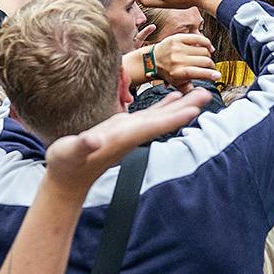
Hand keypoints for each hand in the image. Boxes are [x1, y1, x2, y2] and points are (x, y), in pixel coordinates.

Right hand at [43, 87, 212, 195]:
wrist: (67, 179)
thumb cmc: (66, 164)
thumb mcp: (69, 153)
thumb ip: (81, 146)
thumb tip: (92, 140)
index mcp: (122, 138)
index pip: (152, 127)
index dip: (172, 118)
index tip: (194, 111)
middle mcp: (131, 135)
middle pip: (164, 120)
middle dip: (186, 108)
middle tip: (207, 95)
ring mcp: (130, 132)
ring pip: (161, 116)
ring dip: (181, 105)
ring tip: (199, 93)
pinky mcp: (125, 129)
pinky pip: (151, 115)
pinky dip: (165, 106)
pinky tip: (175, 97)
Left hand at [149, 32, 220, 88]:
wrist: (152, 59)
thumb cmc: (167, 72)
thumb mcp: (176, 84)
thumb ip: (190, 89)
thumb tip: (203, 94)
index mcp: (178, 72)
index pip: (198, 72)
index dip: (210, 74)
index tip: (218, 76)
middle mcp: (178, 59)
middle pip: (205, 61)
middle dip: (211, 66)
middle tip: (211, 68)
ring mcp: (178, 48)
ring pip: (204, 50)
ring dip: (208, 56)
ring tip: (206, 59)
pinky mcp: (178, 38)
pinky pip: (199, 39)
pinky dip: (206, 43)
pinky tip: (208, 48)